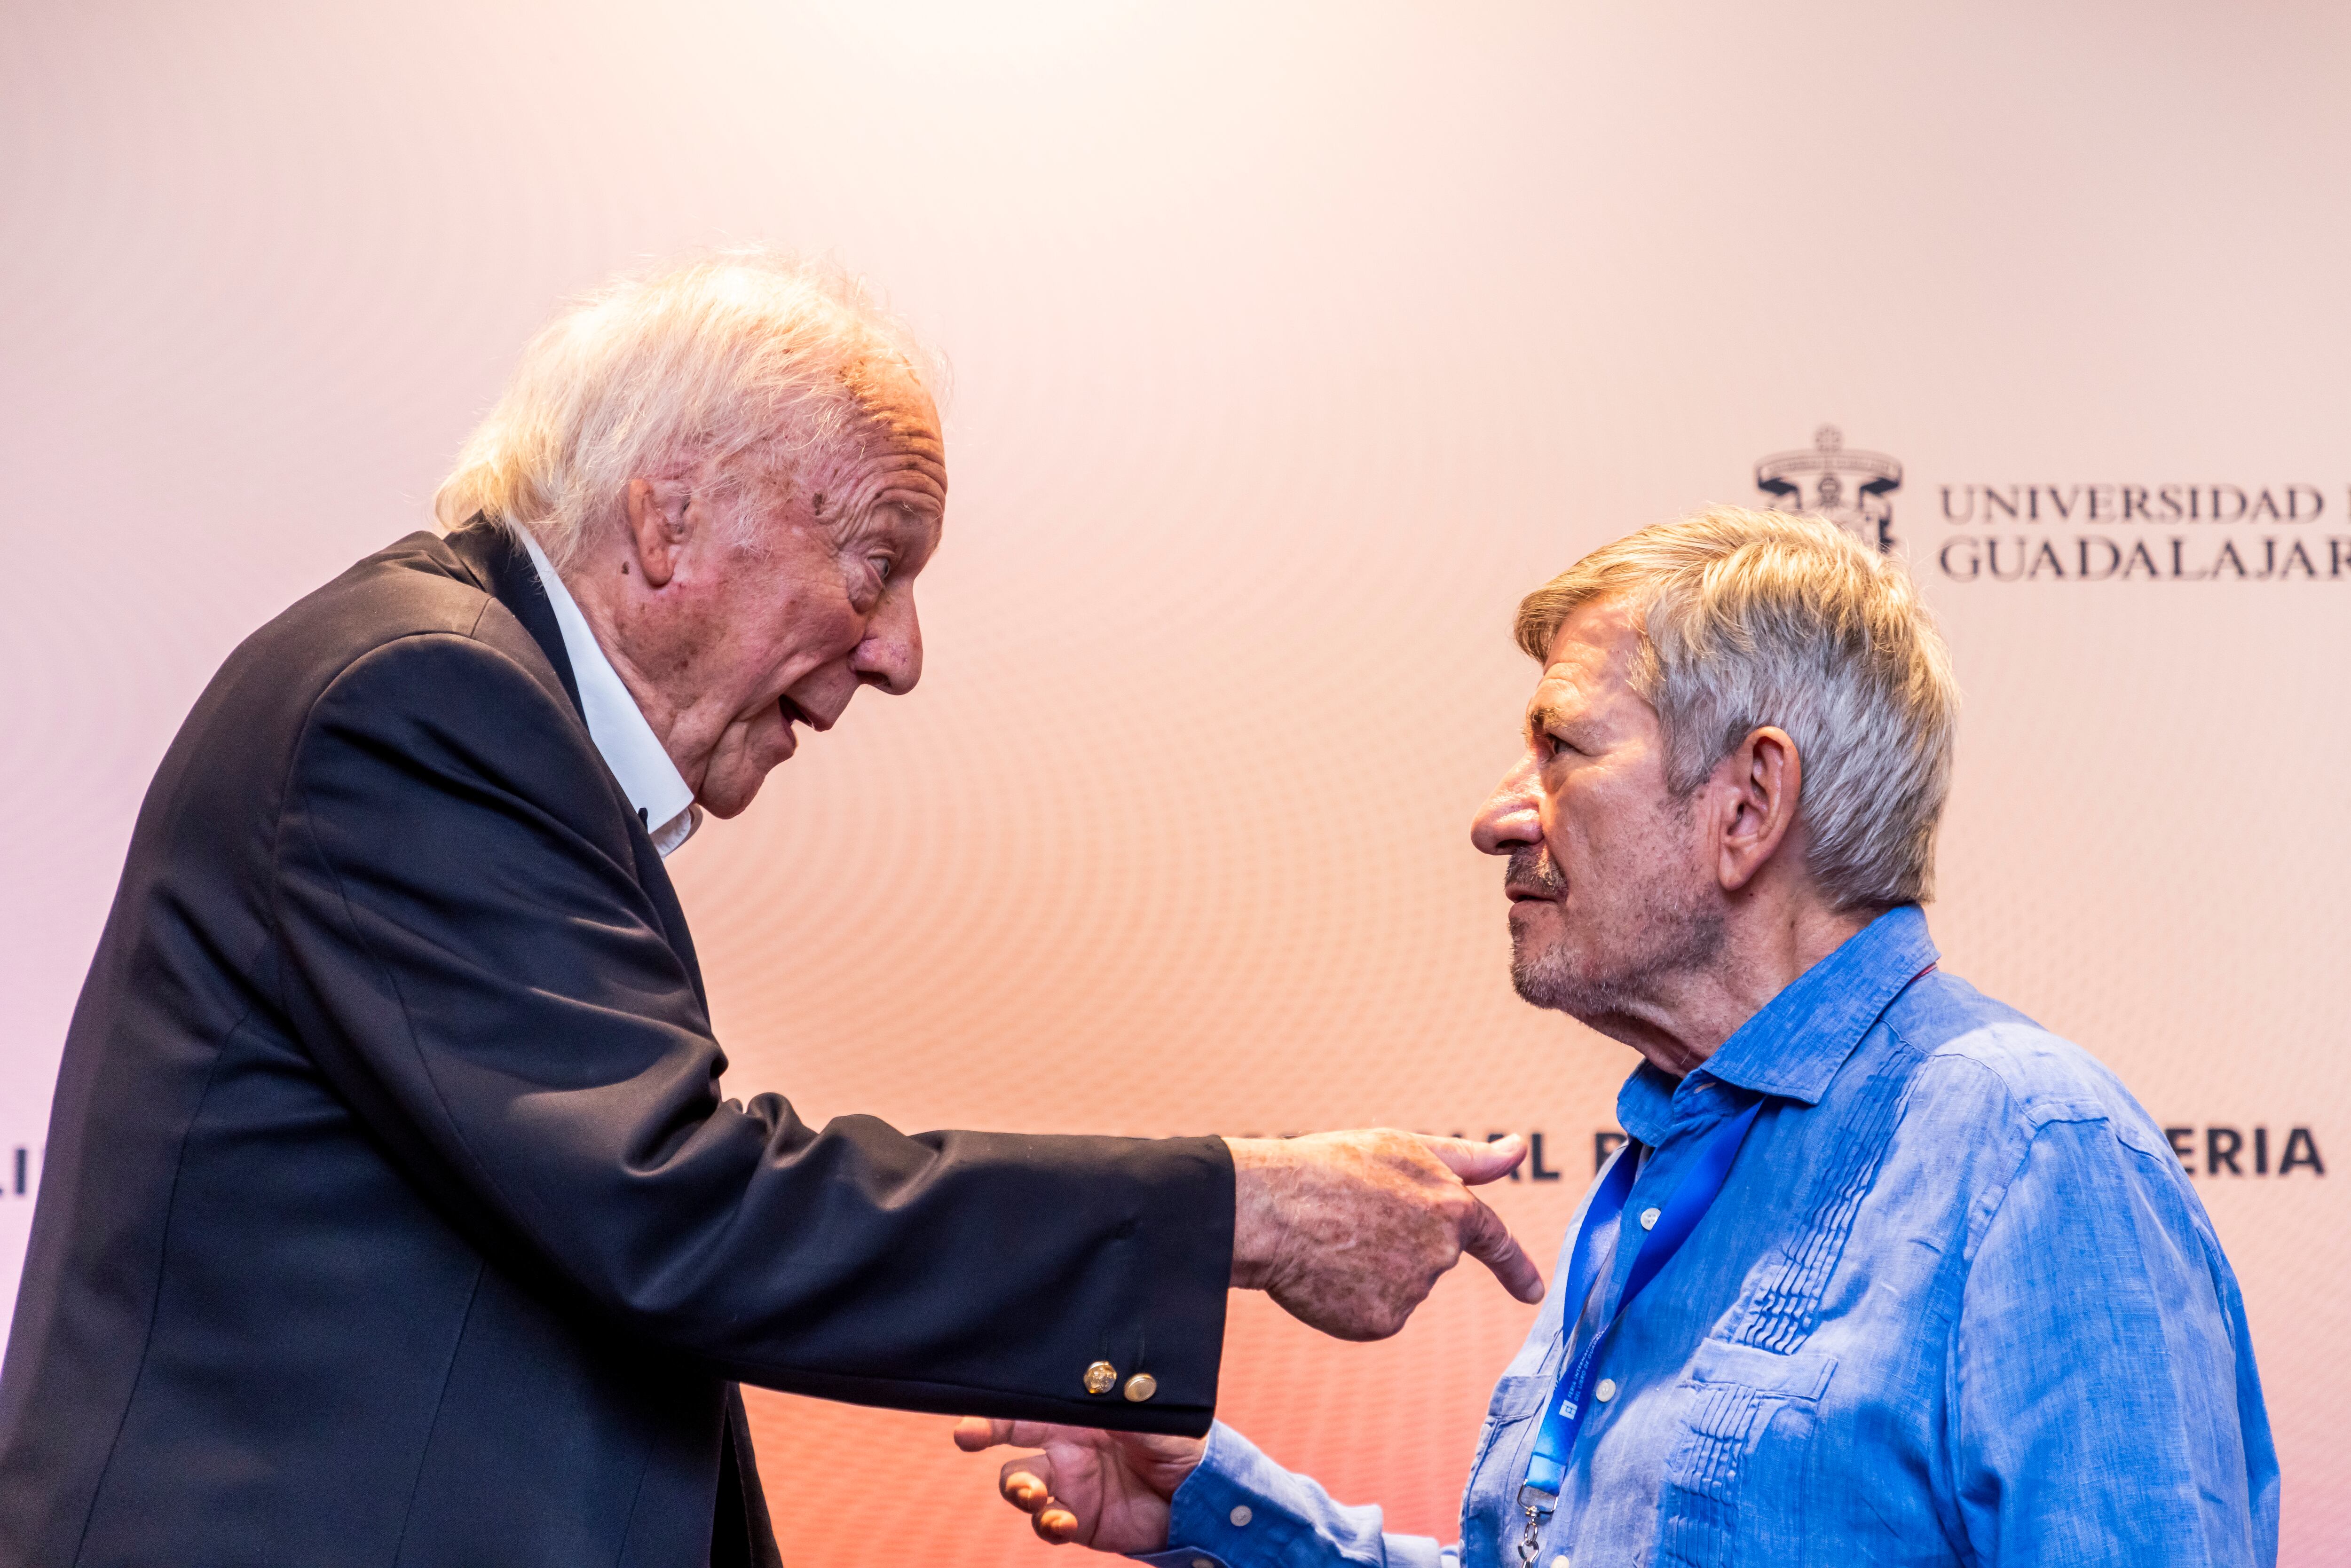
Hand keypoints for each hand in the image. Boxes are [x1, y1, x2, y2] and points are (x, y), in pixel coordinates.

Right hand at [954, 1417, 1204, 1552]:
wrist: (1201, 1495)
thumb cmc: (1179, 1442)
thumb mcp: (1153, 1415)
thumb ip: (1120, 1403)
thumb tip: (1096, 1380)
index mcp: (1079, 1413)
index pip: (1031, 1401)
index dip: (997, 1402)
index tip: (973, 1406)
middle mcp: (1065, 1444)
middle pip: (1010, 1437)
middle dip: (983, 1432)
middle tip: (970, 1437)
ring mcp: (1067, 1483)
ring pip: (1020, 1484)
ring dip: (1019, 1489)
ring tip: (1034, 1495)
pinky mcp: (1077, 1519)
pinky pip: (1047, 1523)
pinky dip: (1047, 1524)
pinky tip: (1062, 1522)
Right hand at [1225, 1130, 1542, 1339]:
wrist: (1270, 1210)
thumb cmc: (1331, 1168)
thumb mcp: (1403, 1147)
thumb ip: (1468, 1158)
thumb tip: (1517, 1149)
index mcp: (1452, 1208)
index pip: (1498, 1242)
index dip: (1516, 1268)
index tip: (1533, 1291)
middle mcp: (1442, 1254)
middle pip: (1430, 1258)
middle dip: (1398, 1243)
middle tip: (1350, 1220)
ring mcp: (1412, 1292)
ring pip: (1399, 1286)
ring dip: (1371, 1269)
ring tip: (1331, 1240)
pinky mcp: (1381, 1323)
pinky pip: (1374, 1314)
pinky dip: (1351, 1298)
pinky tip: (1326, 1274)